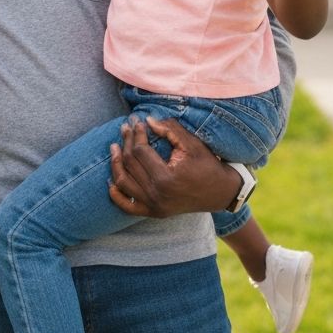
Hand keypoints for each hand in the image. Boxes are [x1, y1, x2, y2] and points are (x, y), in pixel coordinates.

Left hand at [108, 118, 240, 216]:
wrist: (221, 192)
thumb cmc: (208, 165)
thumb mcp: (192, 144)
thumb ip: (169, 130)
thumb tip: (146, 120)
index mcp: (166, 178)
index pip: (140, 151)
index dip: (136, 133)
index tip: (137, 121)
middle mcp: (157, 195)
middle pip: (130, 164)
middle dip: (126, 142)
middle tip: (125, 128)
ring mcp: (154, 206)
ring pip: (123, 182)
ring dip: (116, 163)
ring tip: (115, 146)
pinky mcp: (154, 213)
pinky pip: (127, 206)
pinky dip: (116, 194)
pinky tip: (111, 180)